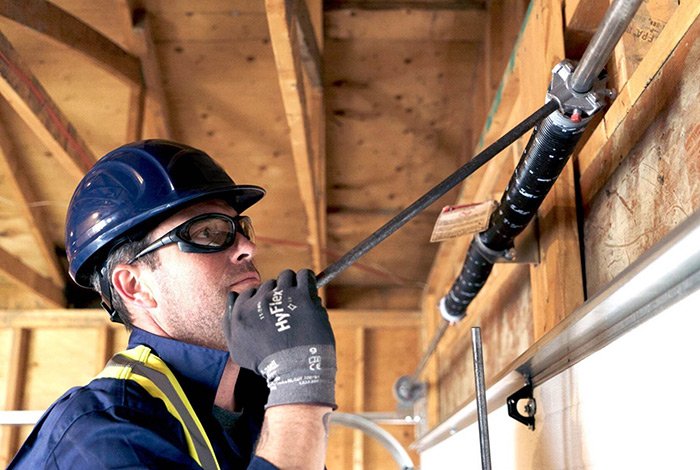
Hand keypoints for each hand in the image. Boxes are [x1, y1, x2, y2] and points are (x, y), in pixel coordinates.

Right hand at [223, 269, 335, 408]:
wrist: (294, 369)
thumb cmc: (267, 364)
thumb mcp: (237, 349)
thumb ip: (229, 322)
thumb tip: (232, 296)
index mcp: (241, 311)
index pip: (250, 291)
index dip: (262, 300)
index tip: (271, 311)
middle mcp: (260, 300)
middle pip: (269, 284)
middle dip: (278, 294)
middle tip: (287, 311)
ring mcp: (282, 295)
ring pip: (286, 276)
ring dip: (292, 285)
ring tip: (299, 301)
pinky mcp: (303, 295)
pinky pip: (305, 275)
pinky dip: (308, 280)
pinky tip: (310, 290)